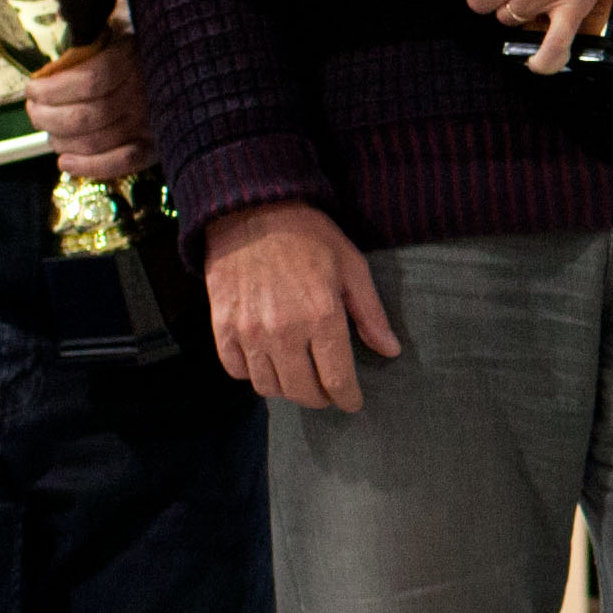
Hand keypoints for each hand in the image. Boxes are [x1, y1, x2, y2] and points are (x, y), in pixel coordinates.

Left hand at [20, 37, 150, 181]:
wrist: (190, 65)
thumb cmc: (140, 43)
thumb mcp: (117, 23)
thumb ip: (90, 29)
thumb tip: (54, 24)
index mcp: (133, 57)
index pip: (88, 81)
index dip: (52, 90)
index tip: (32, 88)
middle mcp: (144, 91)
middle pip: (84, 116)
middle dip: (47, 118)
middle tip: (34, 112)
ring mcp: (151, 122)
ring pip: (95, 142)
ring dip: (61, 141)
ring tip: (49, 132)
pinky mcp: (156, 145)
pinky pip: (121, 163)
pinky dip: (89, 167)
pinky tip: (65, 163)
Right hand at [198, 199, 399, 411]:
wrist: (251, 210)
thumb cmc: (309, 237)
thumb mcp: (352, 267)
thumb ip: (371, 314)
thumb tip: (390, 351)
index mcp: (322, 317)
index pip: (337, 380)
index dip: (348, 398)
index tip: (351, 402)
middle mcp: (284, 332)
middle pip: (302, 392)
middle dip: (319, 398)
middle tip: (326, 391)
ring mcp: (249, 332)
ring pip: (268, 386)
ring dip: (286, 389)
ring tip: (297, 377)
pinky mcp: (222, 326)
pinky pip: (236, 370)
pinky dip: (252, 374)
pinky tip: (266, 362)